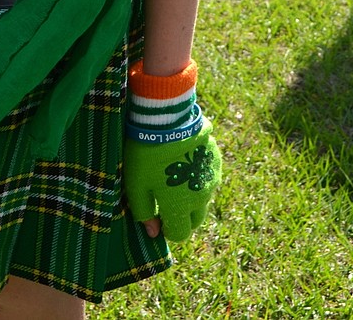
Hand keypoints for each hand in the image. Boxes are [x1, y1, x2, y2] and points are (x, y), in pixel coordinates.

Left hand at [124, 118, 220, 242]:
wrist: (166, 118)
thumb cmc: (147, 153)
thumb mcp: (136, 185)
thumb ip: (144, 213)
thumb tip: (153, 232)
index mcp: (181, 207)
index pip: (180, 234)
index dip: (168, 230)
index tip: (159, 219)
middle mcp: (201, 198)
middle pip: (195, 221)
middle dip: (183, 218)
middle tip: (168, 201)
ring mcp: (211, 179)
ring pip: (203, 200)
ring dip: (192, 198)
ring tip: (176, 179)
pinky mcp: (216, 161)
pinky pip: (209, 178)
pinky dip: (199, 178)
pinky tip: (186, 163)